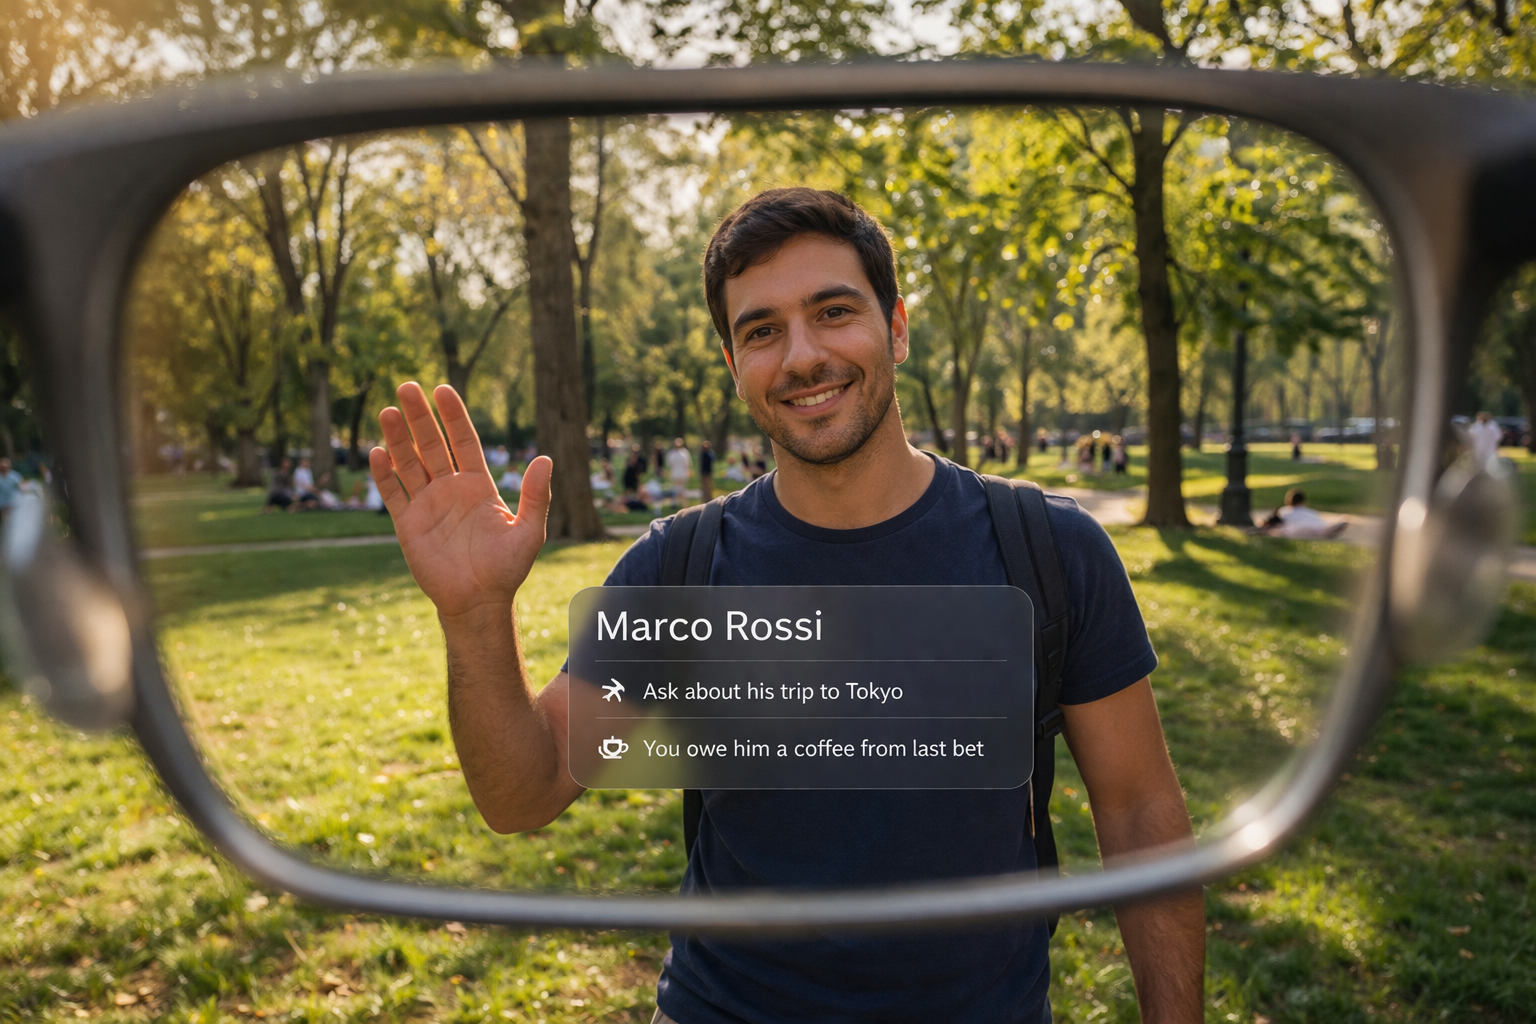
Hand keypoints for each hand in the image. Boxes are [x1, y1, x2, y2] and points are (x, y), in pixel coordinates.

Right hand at [369, 382, 551, 623]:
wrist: (479, 601)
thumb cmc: (507, 568)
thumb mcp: (529, 532)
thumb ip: (537, 497)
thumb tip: (545, 459)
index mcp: (478, 485)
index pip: (464, 441)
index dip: (453, 416)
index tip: (443, 390)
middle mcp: (450, 489)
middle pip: (432, 445)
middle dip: (420, 417)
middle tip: (407, 387)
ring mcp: (427, 505)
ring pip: (408, 463)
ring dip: (397, 439)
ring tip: (388, 411)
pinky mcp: (407, 524)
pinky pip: (393, 494)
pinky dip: (384, 475)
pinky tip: (377, 452)